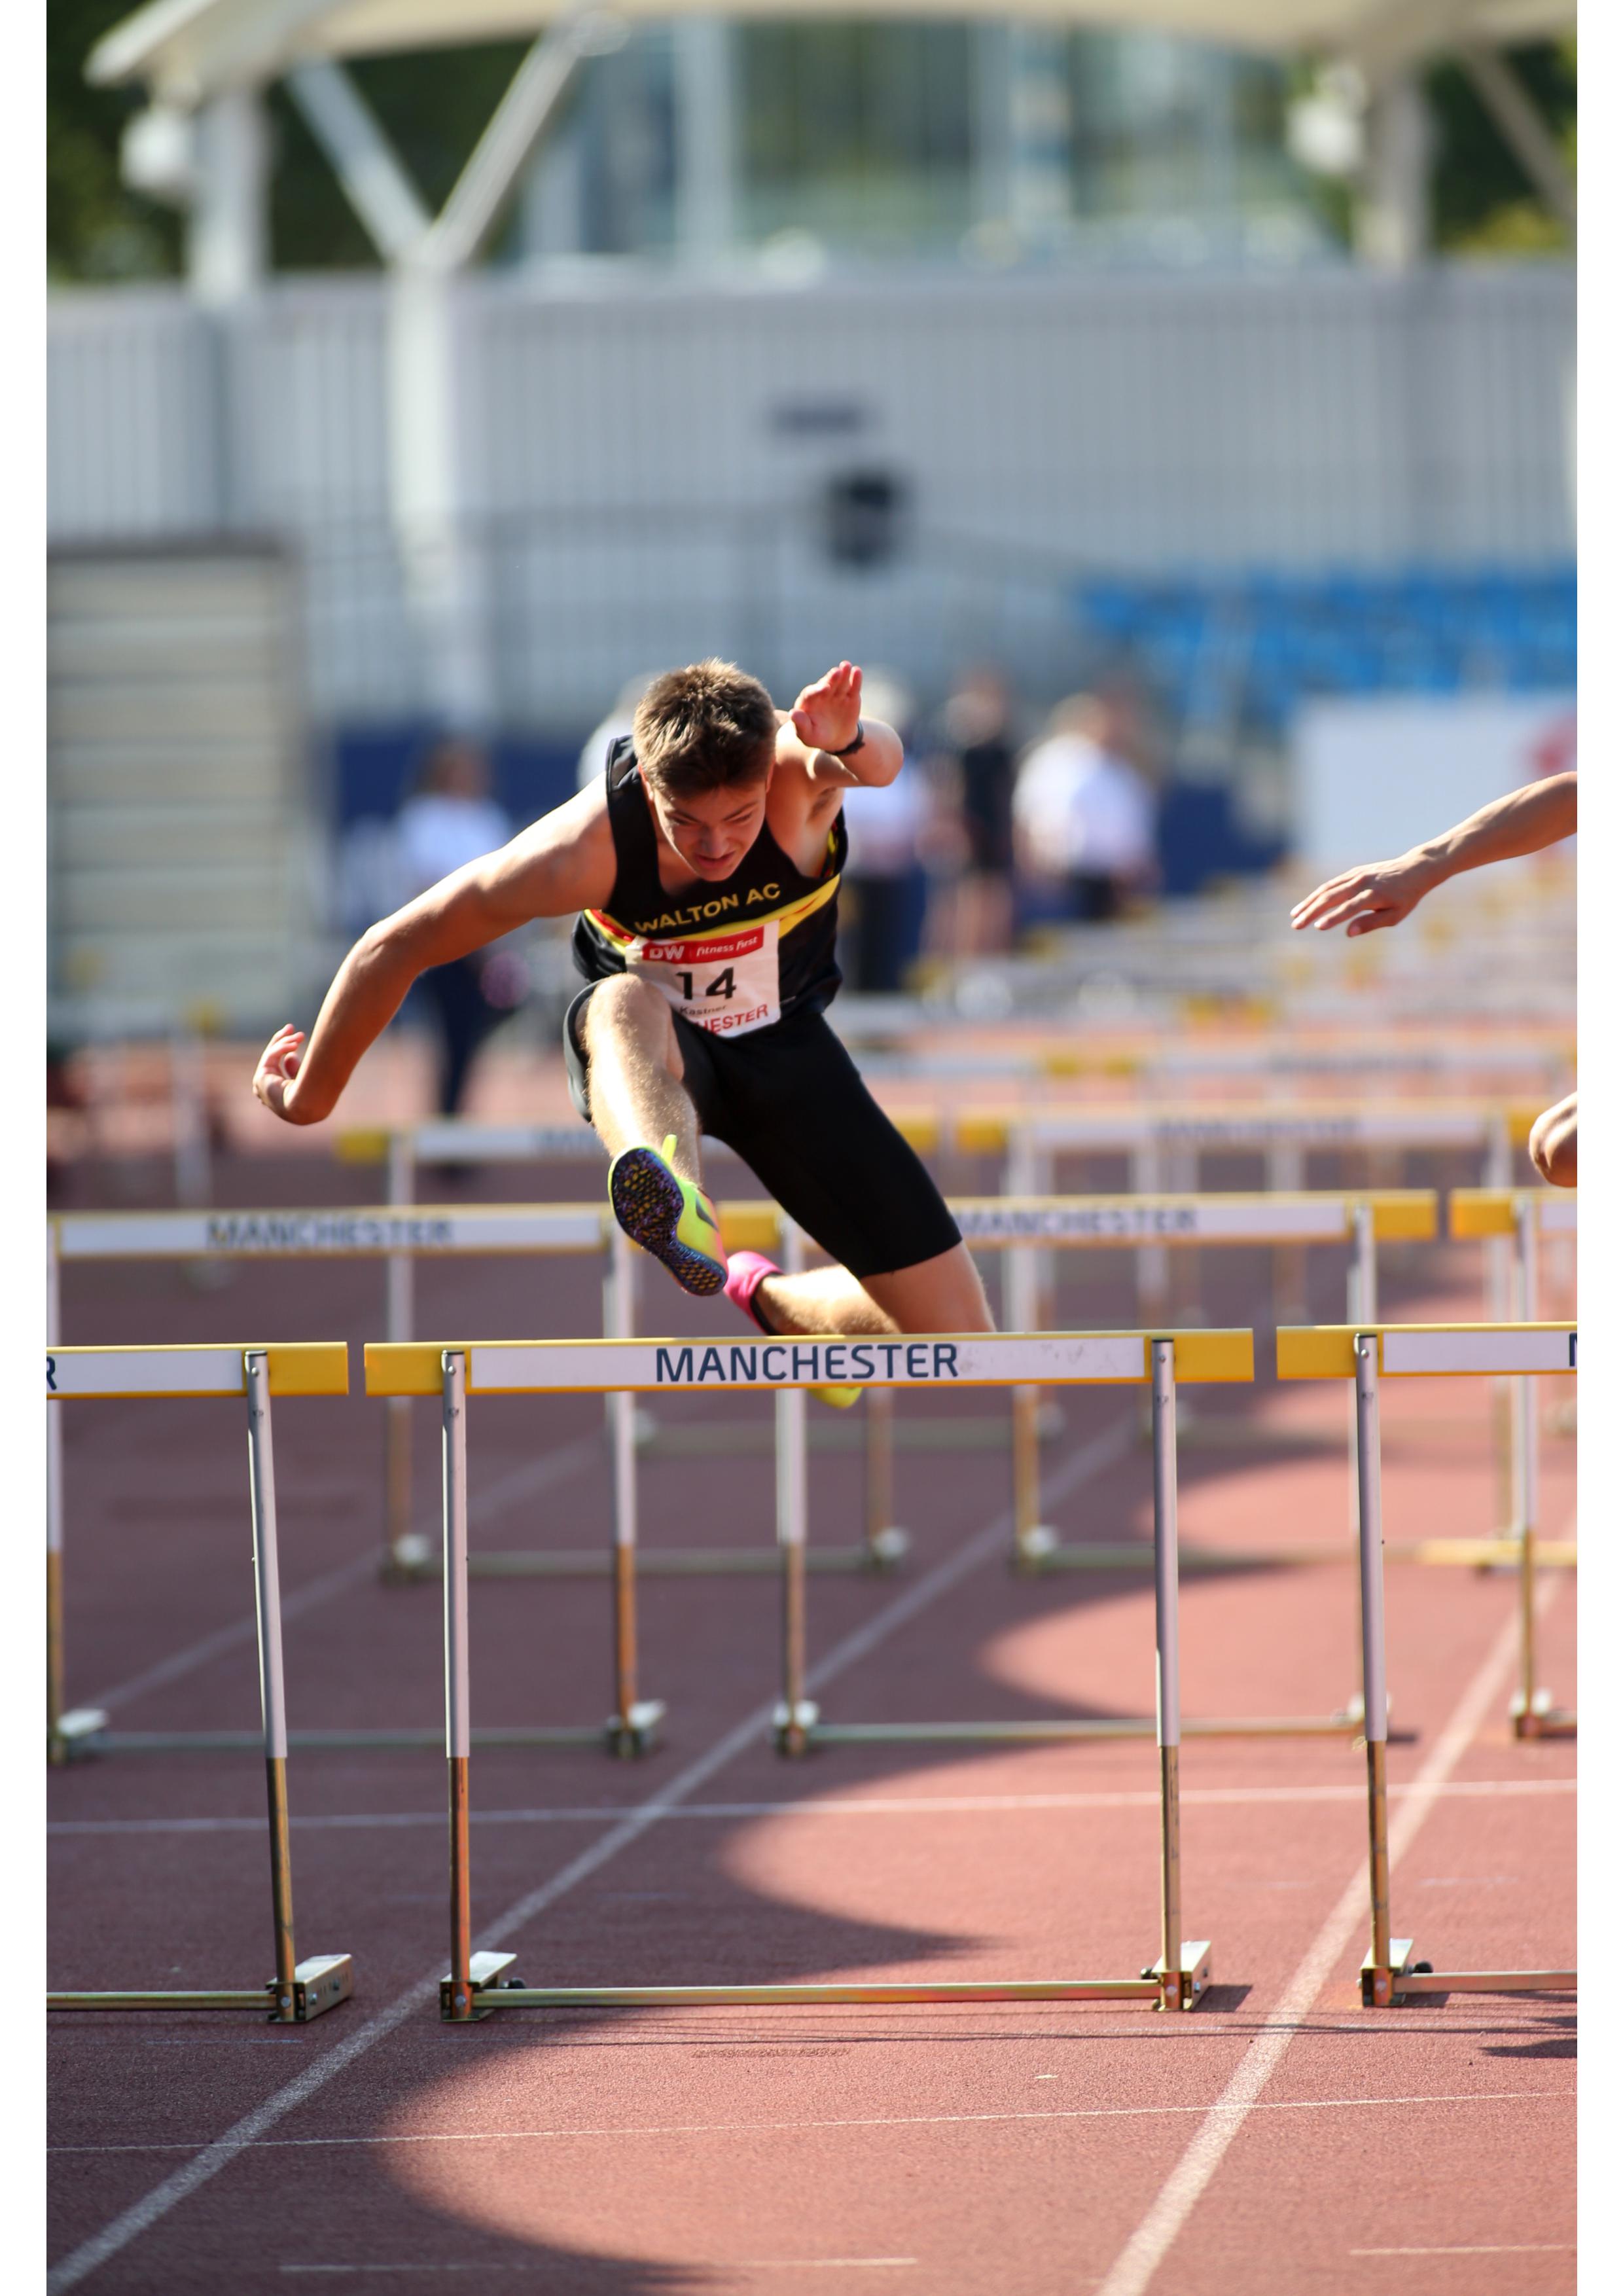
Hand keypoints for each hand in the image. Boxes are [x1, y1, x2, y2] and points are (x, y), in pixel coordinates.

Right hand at [252, 1024, 305, 1120]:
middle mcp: (268, 1090)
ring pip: (271, 1057)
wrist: (308, 1107)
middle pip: (271, 1059)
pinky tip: (296, 1044)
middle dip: (282, 1041)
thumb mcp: (306, 1077)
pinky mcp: (260, 1079)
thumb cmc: (314, 1096)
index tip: (298, 1038)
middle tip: (291, 1027)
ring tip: (300, 1035)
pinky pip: (271, 1057)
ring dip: (285, 1043)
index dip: (286, 1050)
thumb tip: (291, 1056)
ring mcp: (262, 1086)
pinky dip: (283, 1048)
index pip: (279, 1067)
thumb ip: (296, 1067)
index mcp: (280, 1092)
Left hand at [790, 660, 862, 755]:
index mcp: (808, 702)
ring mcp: (837, 694)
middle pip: (826, 684)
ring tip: (847, 666)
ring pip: (840, 682)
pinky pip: (853, 687)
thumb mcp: (807, 735)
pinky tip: (857, 671)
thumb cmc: (817, 737)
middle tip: (836, 672)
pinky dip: (855, 679)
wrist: (836, 739)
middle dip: (831, 678)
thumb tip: (793, 714)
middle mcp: (822, 694)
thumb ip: (800, 724)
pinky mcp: (850, 696)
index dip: (817, 691)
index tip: (825, 689)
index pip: (810, 694)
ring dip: (843, 673)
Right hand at [1289, 852, 1438, 936]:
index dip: (1334, 917)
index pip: (1350, 907)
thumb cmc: (1406, 897)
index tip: (1318, 927)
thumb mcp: (1395, 915)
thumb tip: (1349, 933)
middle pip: (1332, 897)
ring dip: (1309, 902)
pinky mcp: (1353, 872)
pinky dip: (1317, 894)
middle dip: (1311, 911)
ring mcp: (1355, 875)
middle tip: (1296, 925)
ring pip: (1326, 888)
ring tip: (1294, 916)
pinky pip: (1331, 883)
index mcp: (1374, 895)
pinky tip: (1308, 903)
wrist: (1414, 869)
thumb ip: (1372, 923)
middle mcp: (1362, 883)